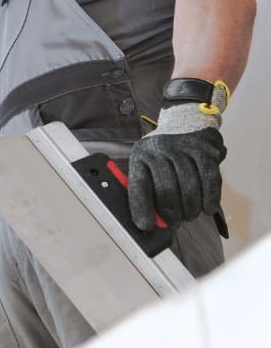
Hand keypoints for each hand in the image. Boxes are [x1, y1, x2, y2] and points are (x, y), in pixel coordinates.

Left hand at [127, 104, 225, 230]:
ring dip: (191, 209)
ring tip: (189, 215)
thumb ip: (146, 190)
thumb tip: (148, 223)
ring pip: (189, 188)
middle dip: (172, 213)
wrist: (184, 120)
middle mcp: (160, 148)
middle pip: (167, 190)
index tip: (147, 227)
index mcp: (140, 155)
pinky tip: (207, 209)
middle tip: (175, 222)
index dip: (142, 209)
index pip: (139, 185)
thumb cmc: (163, 153)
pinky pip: (210, 180)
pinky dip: (209, 199)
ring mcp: (183, 148)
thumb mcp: (147, 164)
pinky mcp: (205, 150)